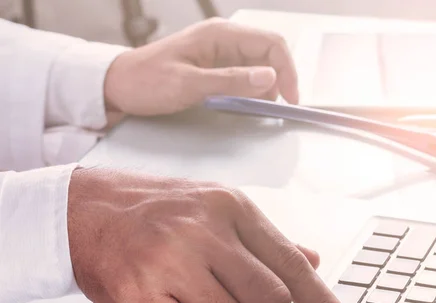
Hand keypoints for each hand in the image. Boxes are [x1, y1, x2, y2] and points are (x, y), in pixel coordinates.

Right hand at [67, 168, 356, 302]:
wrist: (84, 207)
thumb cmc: (155, 210)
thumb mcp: (214, 208)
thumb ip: (264, 240)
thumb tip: (310, 261)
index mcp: (232, 207)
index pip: (292, 265)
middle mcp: (205, 229)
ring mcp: (171, 259)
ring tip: (196, 300)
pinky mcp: (139, 290)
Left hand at [104, 18, 297, 119]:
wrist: (118, 85)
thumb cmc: (148, 82)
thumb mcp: (189, 85)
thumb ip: (230, 80)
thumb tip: (270, 78)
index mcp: (220, 34)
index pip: (271, 44)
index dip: (287, 71)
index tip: (290, 100)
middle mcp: (225, 38)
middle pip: (269, 53)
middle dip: (280, 79)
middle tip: (276, 108)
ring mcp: (220, 52)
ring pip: (259, 66)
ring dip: (266, 87)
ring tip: (257, 109)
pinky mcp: (215, 66)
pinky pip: (245, 75)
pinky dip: (251, 91)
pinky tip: (244, 105)